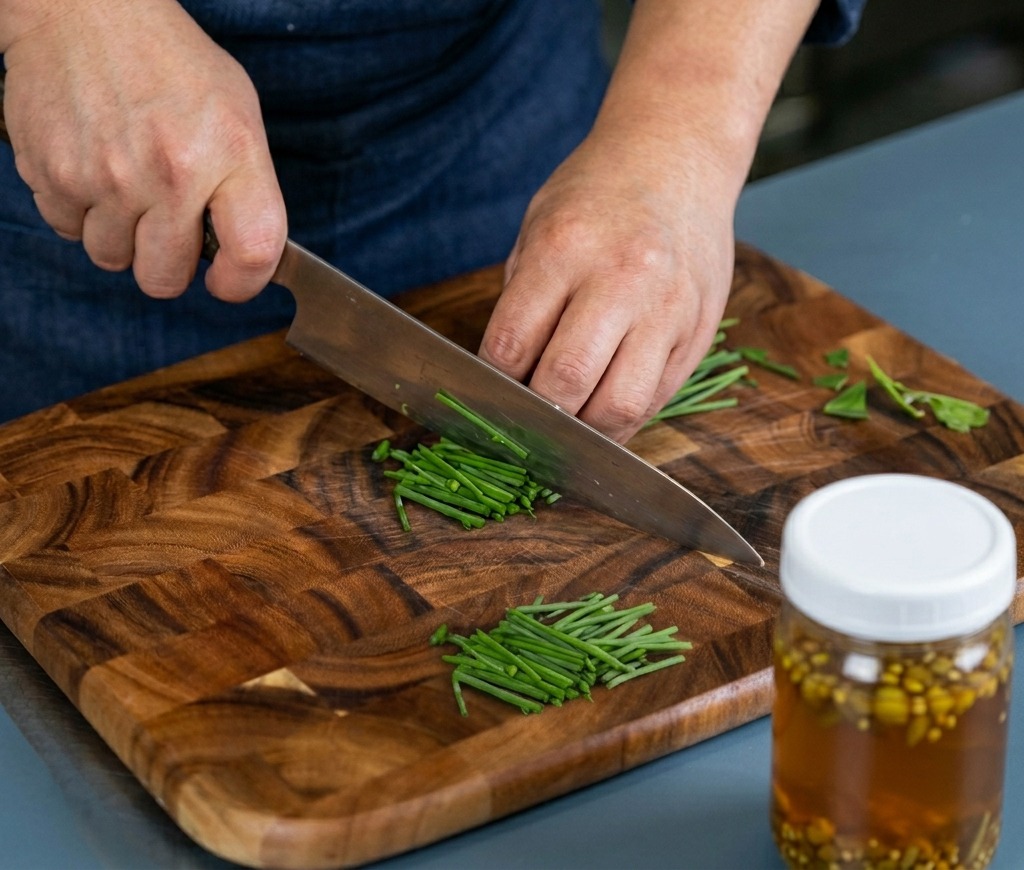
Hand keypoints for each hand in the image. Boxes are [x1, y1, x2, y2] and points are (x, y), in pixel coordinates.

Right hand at [0, 0, 285, 300]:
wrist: (85, 10)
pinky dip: (79, 211)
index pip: (253, 253)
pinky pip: (68, 230)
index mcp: (229, 153)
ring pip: (112, 259)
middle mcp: (169, 171)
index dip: (241, 283)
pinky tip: (93, 168)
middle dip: (167, 264)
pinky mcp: (54, 173)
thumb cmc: (171, 64)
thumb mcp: (238, 115)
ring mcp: (106, 177)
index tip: (226, 280)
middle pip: (165, 279)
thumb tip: (243, 256)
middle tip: (166, 227)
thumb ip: (247, 189)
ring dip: (120, 237)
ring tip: (127, 186)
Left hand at [478, 130, 735, 442]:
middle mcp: (621, 280)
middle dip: (537, 417)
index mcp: (564, 249)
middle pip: (567, 383)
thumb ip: (522, 304)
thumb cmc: (595, 195)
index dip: (492, 385)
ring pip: (619, 406)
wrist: (677, 156)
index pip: (511, 347)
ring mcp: (667, 309)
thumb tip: (504, 382)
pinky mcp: (698, 331)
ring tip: (566, 427)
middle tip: (525, 421)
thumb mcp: (538, 228)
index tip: (490, 395)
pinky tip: (601, 415)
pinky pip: (655, 400)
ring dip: (584, 433)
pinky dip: (621, 420)